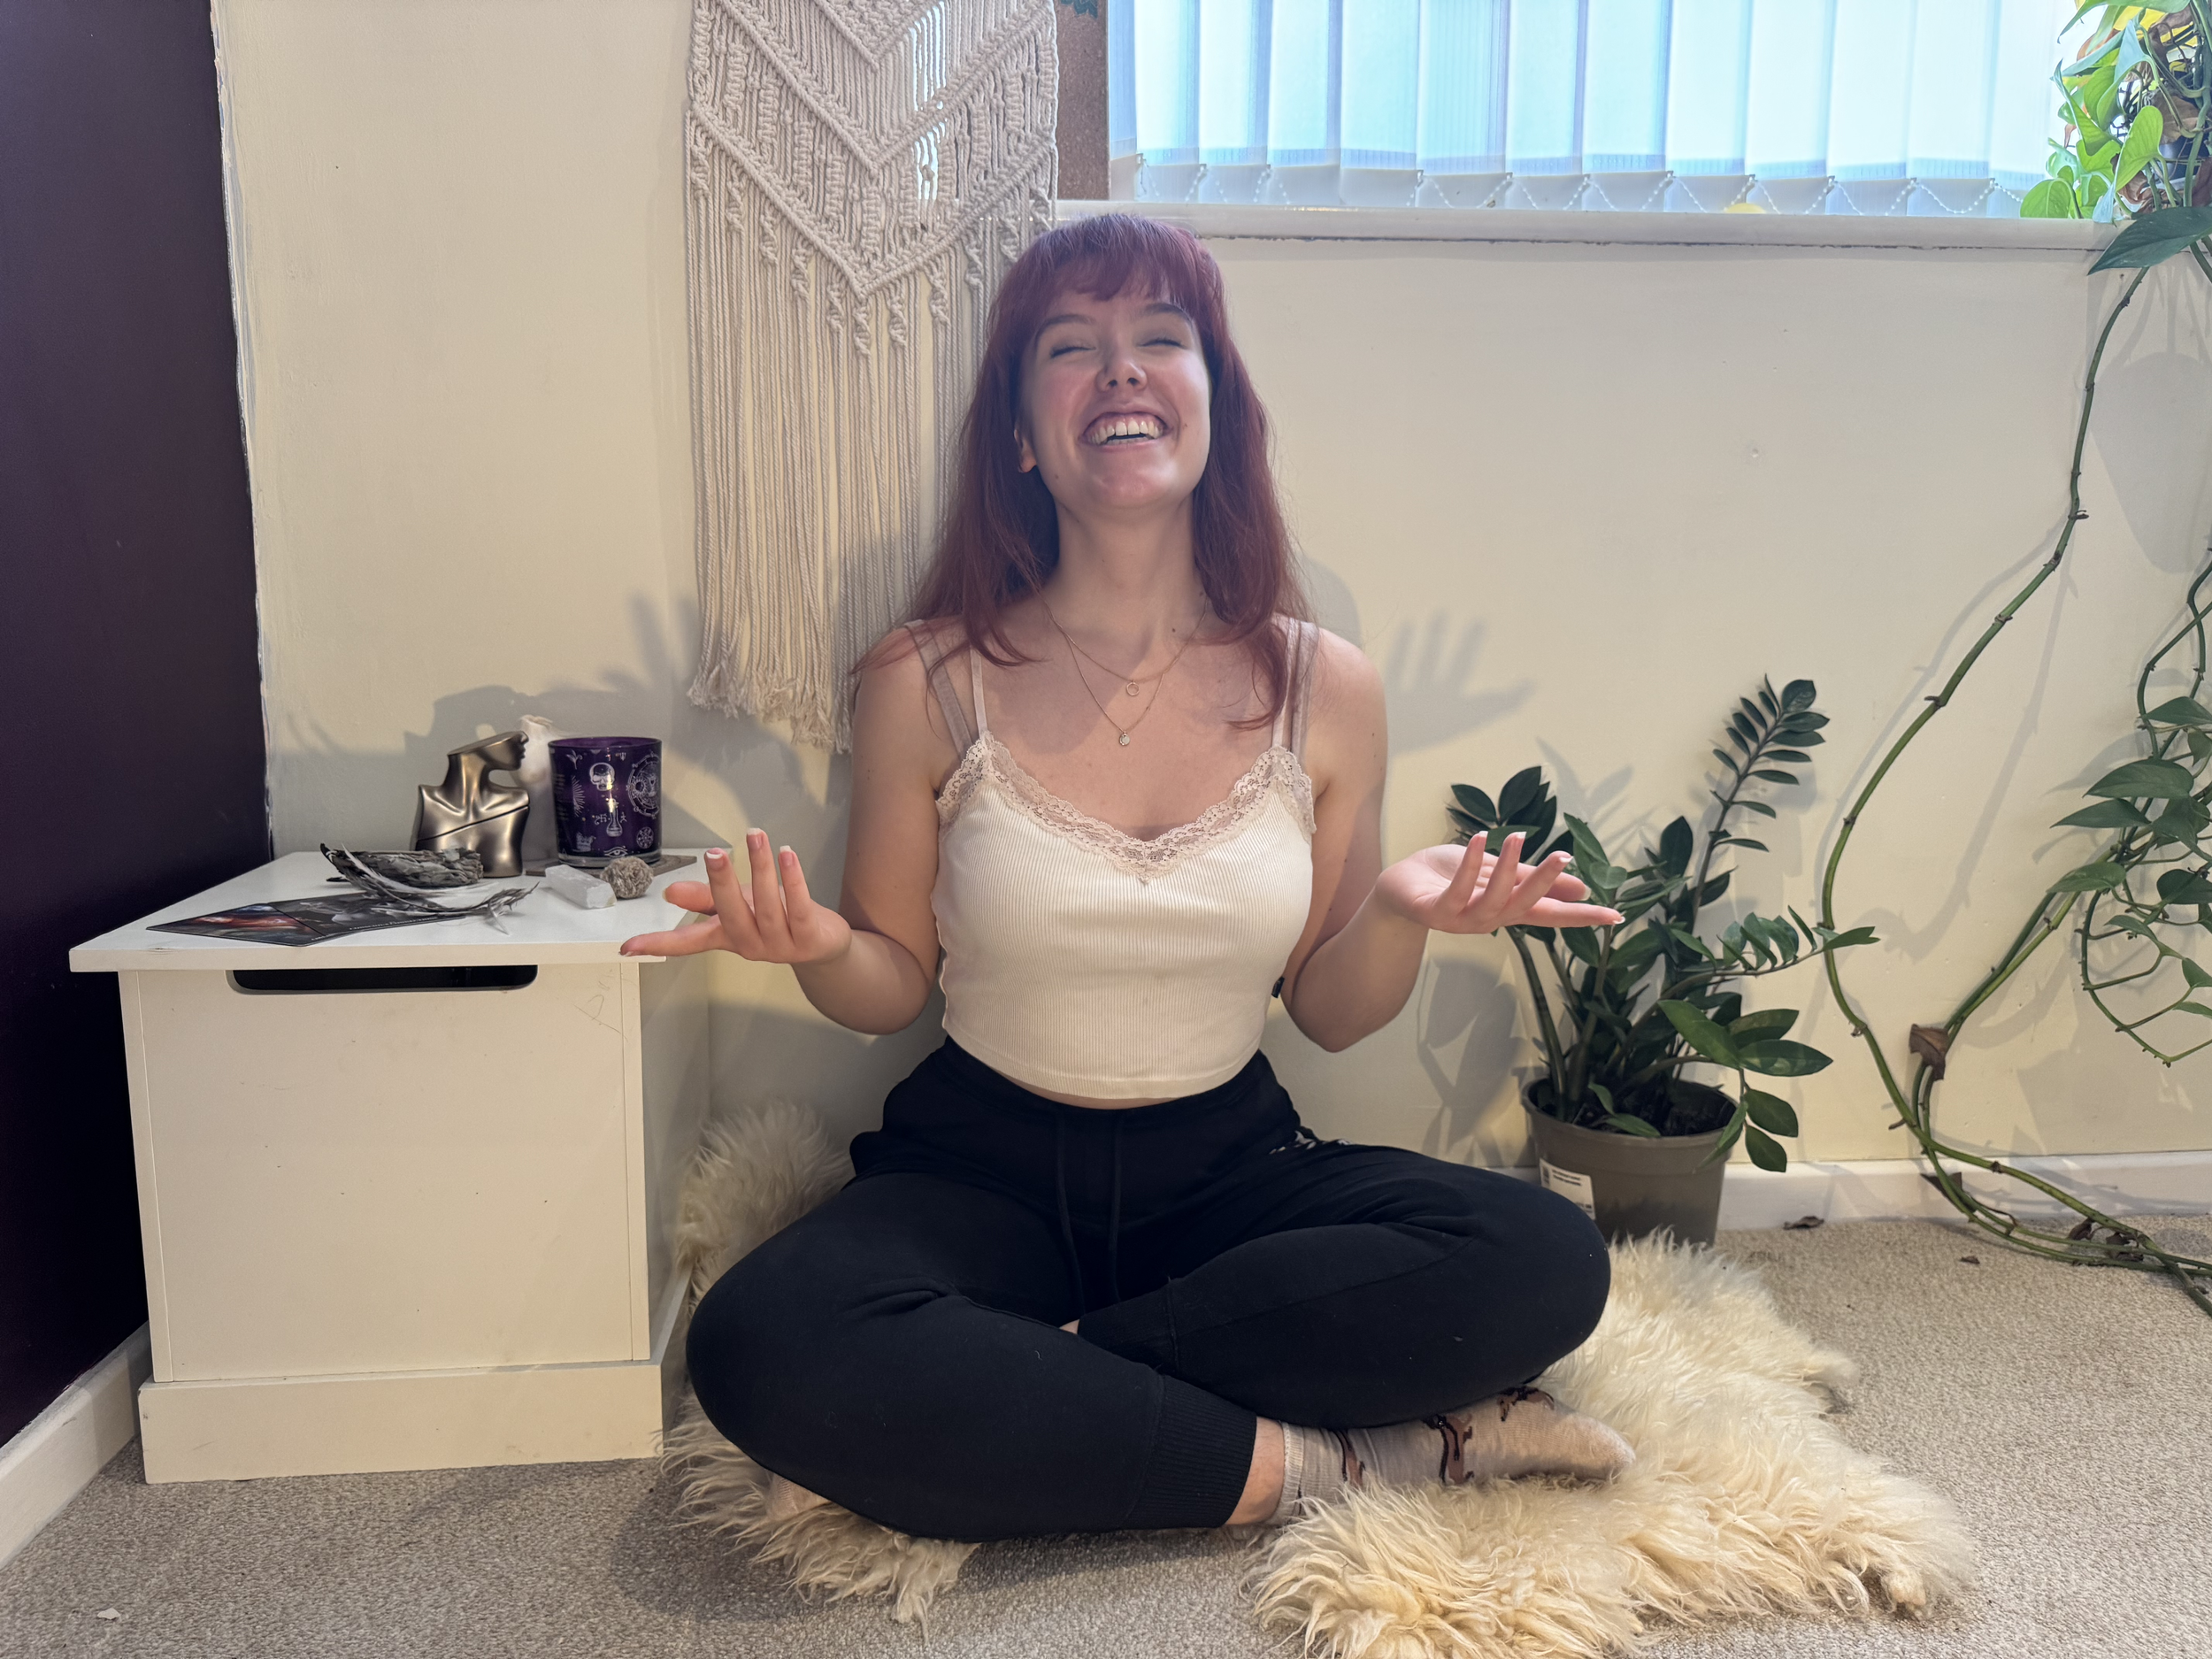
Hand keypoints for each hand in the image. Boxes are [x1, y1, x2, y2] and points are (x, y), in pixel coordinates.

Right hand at [619, 832, 852, 963]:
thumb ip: (705, 900)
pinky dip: (793, 879)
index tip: (628, 945)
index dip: (659, 943)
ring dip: (761, 867)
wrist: (823, 947)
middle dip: (721, 883)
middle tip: (712, 854)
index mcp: (729, 937)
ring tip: (755, 836)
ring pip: (767, 905)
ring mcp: (781, 943)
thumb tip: (669, 893)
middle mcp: (751, 943)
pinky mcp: (808, 935)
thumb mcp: (738, 908)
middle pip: (731, 915)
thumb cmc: (777, 920)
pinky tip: (787, 854)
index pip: (689, 942)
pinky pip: (799, 905)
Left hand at [1375, 833, 1623, 935]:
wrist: (1398, 887)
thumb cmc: (1447, 876)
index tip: (1615, 916)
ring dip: (1508, 869)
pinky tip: (1480, 840)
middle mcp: (1489, 919)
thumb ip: (1531, 879)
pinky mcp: (1435, 911)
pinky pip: (1457, 890)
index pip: (1551, 915)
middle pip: (1525, 906)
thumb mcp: (1495, 872)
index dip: (1582, 917)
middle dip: (1545, 883)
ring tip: (1519, 837)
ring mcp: (1461, 919)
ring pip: (1493, 901)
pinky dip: (1470, 865)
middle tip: (1565, 858)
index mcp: (1507, 908)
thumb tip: (1581, 887)